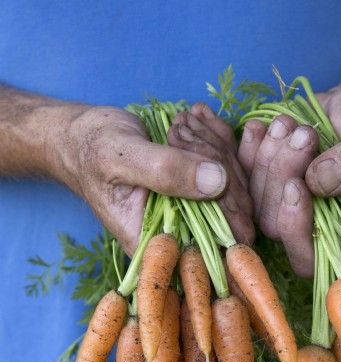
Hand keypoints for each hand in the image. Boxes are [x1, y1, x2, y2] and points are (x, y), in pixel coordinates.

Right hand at [51, 104, 246, 254]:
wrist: (83, 135)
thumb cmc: (92, 149)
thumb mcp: (124, 157)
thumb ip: (166, 171)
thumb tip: (218, 181)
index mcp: (160, 243)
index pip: (217, 245)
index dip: (228, 209)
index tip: (211, 167)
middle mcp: (182, 234)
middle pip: (234, 214)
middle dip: (221, 166)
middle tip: (183, 131)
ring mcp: (196, 212)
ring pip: (237, 188)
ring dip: (218, 146)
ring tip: (184, 121)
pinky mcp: (202, 189)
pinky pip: (231, 168)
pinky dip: (219, 137)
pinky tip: (197, 116)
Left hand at [238, 80, 340, 276]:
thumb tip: (319, 182)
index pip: (309, 256)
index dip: (296, 229)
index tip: (297, 185)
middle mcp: (310, 223)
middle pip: (274, 225)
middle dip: (282, 177)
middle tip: (304, 135)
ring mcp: (282, 202)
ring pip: (255, 199)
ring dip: (266, 160)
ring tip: (289, 124)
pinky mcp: (264, 179)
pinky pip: (242, 176)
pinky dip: (247, 150)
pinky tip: (259, 126)